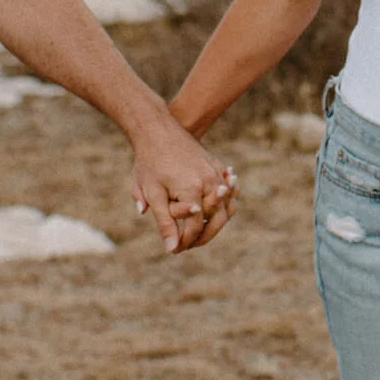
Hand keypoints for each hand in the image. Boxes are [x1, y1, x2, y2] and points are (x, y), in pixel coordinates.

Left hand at [128, 118, 239, 253]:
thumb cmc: (150, 162)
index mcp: (192, 190)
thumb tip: (171, 248)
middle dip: (204, 237)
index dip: (186, 242)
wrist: (157, 129)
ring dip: (218, 222)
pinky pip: (229, 190)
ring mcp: (215, 172)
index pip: (196, 227)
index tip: (175, 250)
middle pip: (218, 220)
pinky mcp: (216, 165)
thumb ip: (164, 222)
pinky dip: (226, 204)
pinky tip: (214, 211)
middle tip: (189, 246)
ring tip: (201, 232)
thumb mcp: (152, 193)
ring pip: (228, 206)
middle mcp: (208, 181)